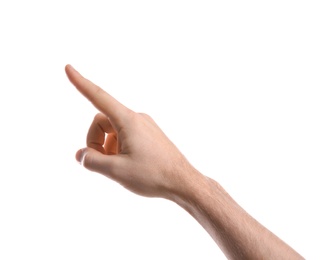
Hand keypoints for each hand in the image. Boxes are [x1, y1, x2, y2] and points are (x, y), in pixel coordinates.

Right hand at [65, 65, 199, 198]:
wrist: (182, 182)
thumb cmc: (153, 175)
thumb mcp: (116, 171)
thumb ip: (92, 161)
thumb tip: (80, 154)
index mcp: (128, 121)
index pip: (98, 97)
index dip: (81, 83)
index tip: (68, 68)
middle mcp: (136, 118)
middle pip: (102, 121)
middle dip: (96, 141)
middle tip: (103, 163)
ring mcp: (144, 126)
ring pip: (113, 130)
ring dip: (108, 147)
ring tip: (119, 166)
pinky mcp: (148, 134)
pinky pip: (125, 135)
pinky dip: (118, 148)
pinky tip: (127, 164)